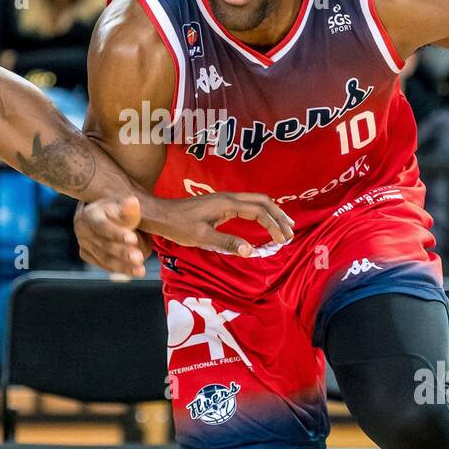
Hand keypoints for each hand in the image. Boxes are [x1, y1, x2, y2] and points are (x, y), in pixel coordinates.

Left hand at [75, 192, 295, 276]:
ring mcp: (223, 199)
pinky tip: (261, 221)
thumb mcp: (202, 237)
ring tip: (283, 226)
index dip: (274, 224)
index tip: (283, 239)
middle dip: (279, 215)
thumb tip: (251, 250)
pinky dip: (260, 212)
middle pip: (262, 201)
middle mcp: (228, 198)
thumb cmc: (177, 226)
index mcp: (227, 203)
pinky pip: (247, 205)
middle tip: (290, 232)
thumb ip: (227, 243)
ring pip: (255, 201)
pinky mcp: (218, 204)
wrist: (158, 214)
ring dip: (271, 212)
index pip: (260, 211)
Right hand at [75, 196, 151, 276]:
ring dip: (123, 265)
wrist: (106, 213)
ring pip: (104, 259)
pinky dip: (121, 269)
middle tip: (139, 258)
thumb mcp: (123, 205)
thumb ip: (128, 209)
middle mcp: (82, 230)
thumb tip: (133, 202)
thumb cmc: (117, 207)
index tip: (133, 239)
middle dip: (122, 253)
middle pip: (103, 245)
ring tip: (140, 270)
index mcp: (88, 215)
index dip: (117, 233)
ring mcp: (84, 244)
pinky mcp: (88, 255)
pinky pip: (105, 265)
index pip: (102, 226)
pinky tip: (135, 272)